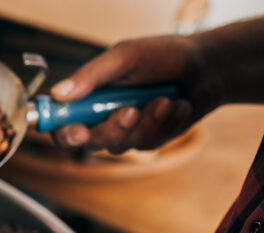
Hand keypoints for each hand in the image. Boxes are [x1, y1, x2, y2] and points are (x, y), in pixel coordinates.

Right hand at [50, 35, 221, 152]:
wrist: (206, 67)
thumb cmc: (163, 56)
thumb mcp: (125, 57)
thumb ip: (91, 75)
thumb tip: (58, 93)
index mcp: (87, 95)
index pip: (61, 122)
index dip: (64, 131)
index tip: (79, 130)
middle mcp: (100, 116)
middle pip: (90, 141)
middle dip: (112, 129)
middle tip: (130, 111)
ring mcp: (124, 131)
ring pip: (121, 145)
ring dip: (146, 123)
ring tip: (165, 100)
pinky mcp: (147, 139)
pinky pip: (148, 144)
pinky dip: (165, 124)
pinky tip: (177, 106)